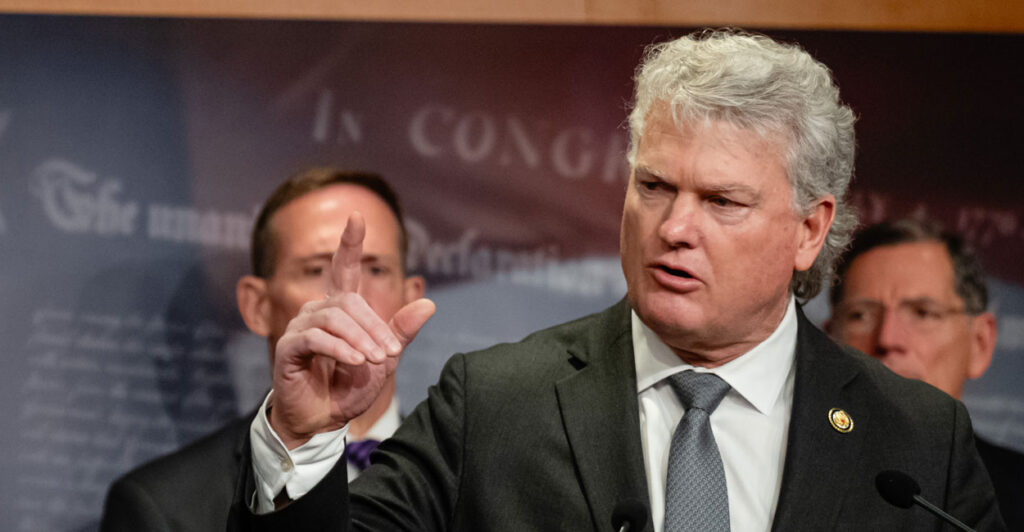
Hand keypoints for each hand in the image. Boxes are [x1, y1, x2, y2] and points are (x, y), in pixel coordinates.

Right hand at [269, 212, 434, 448]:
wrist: (323, 420)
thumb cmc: (350, 388)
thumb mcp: (383, 360)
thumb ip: (401, 333)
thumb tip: (429, 304)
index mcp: (340, 310)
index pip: (343, 268)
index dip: (349, 242)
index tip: (357, 216)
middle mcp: (317, 311)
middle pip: (348, 301)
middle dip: (373, 327)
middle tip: (389, 354)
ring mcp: (300, 327)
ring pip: (334, 318)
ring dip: (359, 339)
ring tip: (372, 361)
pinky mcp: (288, 348)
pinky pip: (315, 338)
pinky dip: (339, 348)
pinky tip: (354, 362)